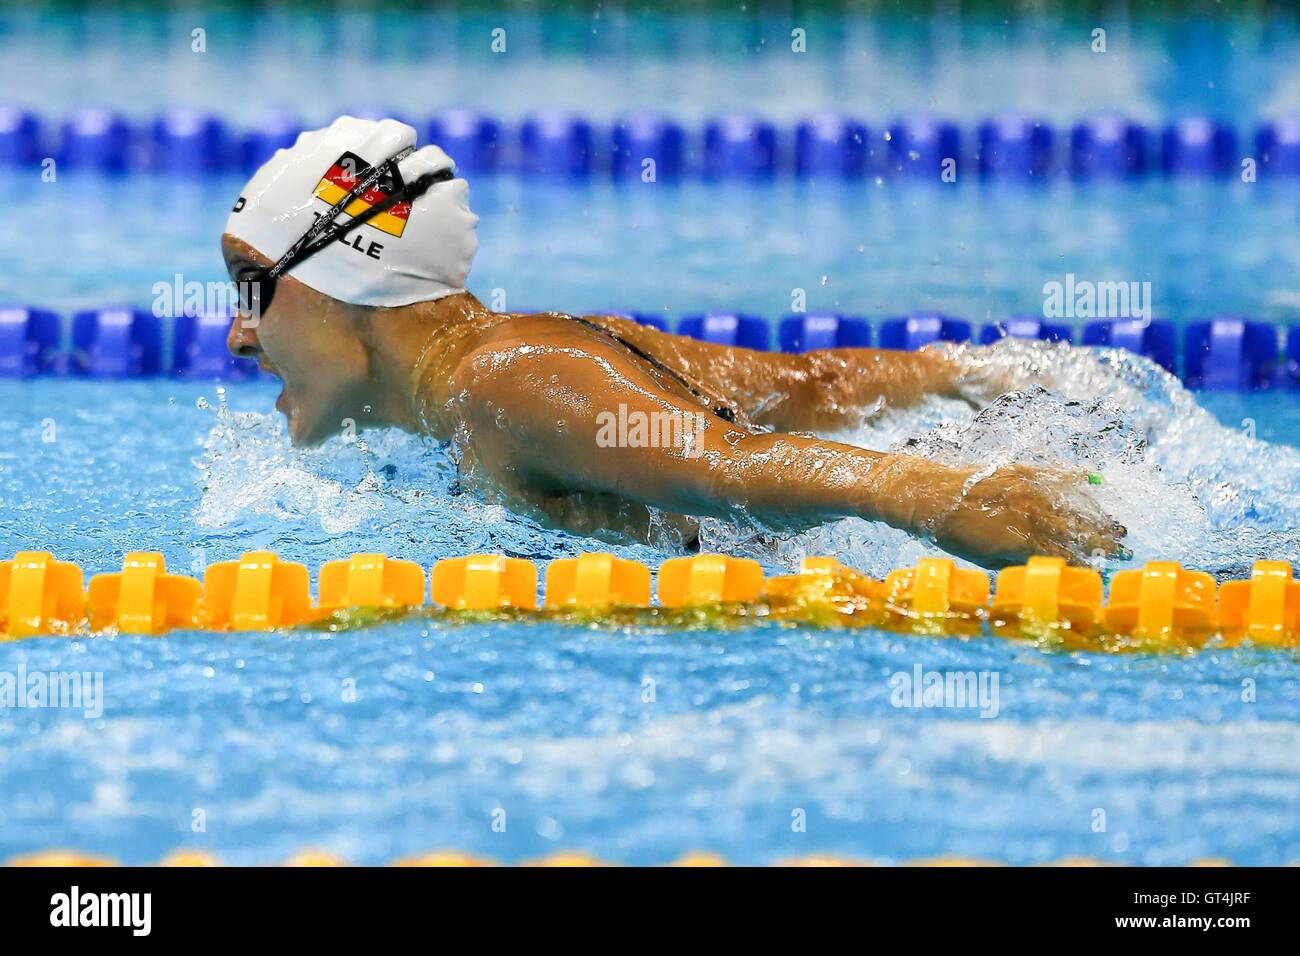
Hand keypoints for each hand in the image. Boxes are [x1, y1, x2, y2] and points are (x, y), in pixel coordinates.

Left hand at [923, 464, 1126, 567]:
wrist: (930, 494)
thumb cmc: (953, 534)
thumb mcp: (985, 559)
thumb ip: (1018, 563)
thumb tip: (1048, 570)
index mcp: (1020, 542)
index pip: (1065, 556)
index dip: (1088, 563)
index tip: (1106, 569)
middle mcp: (1028, 515)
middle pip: (1076, 531)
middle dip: (1103, 541)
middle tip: (1124, 547)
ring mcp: (1027, 489)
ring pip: (1072, 505)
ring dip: (1097, 516)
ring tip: (1117, 525)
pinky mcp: (1021, 470)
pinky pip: (1056, 475)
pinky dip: (1077, 480)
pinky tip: (1094, 482)